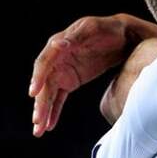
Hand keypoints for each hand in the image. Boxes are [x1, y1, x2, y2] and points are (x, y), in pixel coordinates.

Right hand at [29, 13, 156, 135]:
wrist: (122, 37)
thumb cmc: (106, 29)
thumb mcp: (93, 28)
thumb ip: (75, 37)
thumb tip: (57, 45)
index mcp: (58, 44)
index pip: (44, 63)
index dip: (38, 77)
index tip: (34, 92)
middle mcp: (56, 60)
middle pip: (44, 84)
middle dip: (40, 103)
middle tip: (36, 120)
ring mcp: (62, 72)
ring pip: (49, 94)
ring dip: (43, 112)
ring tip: (38, 129)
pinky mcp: (70, 81)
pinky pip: (59, 99)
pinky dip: (54, 112)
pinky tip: (49, 125)